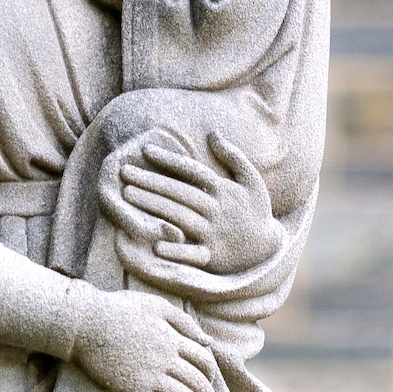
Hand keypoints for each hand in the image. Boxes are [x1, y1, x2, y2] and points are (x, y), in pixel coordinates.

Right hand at [71, 286, 221, 391]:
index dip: (212, 375)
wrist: (83, 322)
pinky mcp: (134, 391)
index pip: (204, 360)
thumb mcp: (154, 304)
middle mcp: (166, 359)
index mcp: (172, 338)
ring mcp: (151, 377)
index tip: (210, 385)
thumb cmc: (116, 309)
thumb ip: (183, 320)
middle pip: (199, 384)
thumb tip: (207, 341)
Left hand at [118, 134, 282, 275]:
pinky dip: (176, 251)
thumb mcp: (252, 181)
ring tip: (127, 196)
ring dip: (153, 206)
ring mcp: (214, 234)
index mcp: (224, 190)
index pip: (193, 171)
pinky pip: (192, 254)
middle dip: (151, 181)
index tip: (146, 150)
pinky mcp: (213, 257)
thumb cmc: (255, 211)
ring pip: (179, 217)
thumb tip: (213, 134)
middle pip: (179, 193)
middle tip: (124, 172)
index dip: (170, 159)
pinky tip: (155, 245)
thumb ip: (234, 156)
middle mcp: (217, 210)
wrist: (268, 251)